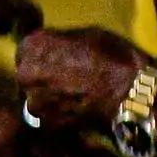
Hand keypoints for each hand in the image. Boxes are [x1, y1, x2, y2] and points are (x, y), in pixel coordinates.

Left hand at [11, 25, 148, 131]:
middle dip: (41, 75)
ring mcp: (34, 100)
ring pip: (34, 96)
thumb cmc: (112, 56)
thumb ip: (59, 41)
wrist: (130, 92)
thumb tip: (51, 47)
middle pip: (27, 74)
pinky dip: (57, 111)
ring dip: (47, 95)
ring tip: (70, 93)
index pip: (26, 49)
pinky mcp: (47, 122)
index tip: (53, 58)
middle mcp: (26, 73)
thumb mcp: (84, 34)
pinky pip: (47, 114)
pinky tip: (74, 106)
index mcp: (33, 46)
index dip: (41, 54)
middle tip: (63, 76)